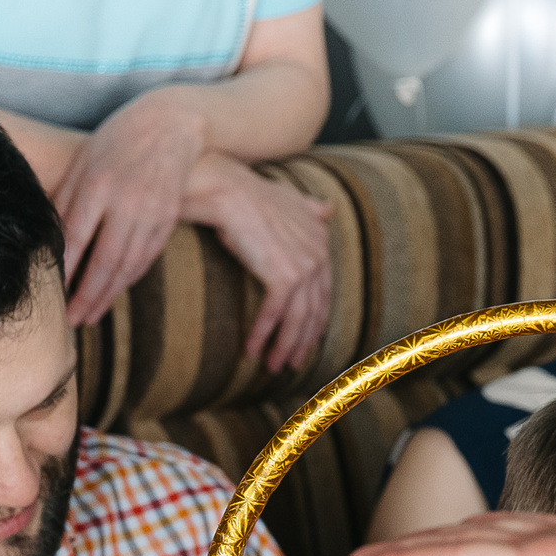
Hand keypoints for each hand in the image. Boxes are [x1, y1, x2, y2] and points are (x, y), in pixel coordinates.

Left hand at [55, 94, 207, 324]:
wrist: (170, 124)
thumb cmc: (115, 141)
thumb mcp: (83, 161)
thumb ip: (65, 198)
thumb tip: (46, 241)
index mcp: (98, 184)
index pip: (77, 239)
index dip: (65, 272)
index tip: (52, 297)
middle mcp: (127, 201)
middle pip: (105, 261)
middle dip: (86, 297)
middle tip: (70, 323)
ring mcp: (151, 213)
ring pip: (128, 266)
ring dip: (107, 297)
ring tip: (88, 317)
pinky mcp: (168, 221)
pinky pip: (145, 259)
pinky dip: (128, 280)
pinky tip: (112, 294)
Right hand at [186, 152, 333, 371]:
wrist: (226, 190)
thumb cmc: (249, 194)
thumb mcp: (288, 198)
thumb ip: (310, 209)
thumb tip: (329, 208)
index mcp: (321, 242)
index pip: (323, 293)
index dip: (315, 321)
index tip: (305, 341)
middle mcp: (318, 256)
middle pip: (314, 312)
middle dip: (303, 342)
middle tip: (292, 363)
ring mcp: (303, 267)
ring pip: (297, 320)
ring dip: (284, 346)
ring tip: (273, 366)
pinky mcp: (282, 275)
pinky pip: (274, 315)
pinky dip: (263, 335)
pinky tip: (251, 350)